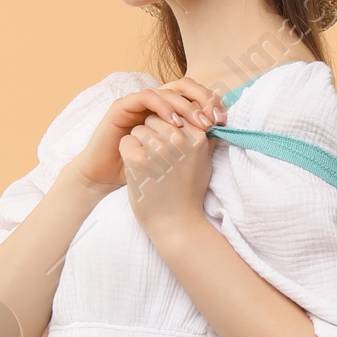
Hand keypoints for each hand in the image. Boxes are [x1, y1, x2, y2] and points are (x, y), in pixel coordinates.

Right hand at [70, 79, 224, 192]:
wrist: (106, 179)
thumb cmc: (141, 172)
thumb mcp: (173, 157)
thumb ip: (192, 144)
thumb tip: (221, 135)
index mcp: (168, 111)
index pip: (194, 96)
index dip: (210, 104)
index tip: (224, 121)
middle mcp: (154, 102)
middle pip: (183, 86)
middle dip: (202, 100)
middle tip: (214, 119)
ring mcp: (138, 102)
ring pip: (167, 90)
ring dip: (186, 104)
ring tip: (198, 122)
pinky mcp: (122, 106)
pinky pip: (146, 97)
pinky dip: (163, 107)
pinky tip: (175, 122)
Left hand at [121, 111, 213, 234]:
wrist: (175, 223)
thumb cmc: (188, 193)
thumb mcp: (205, 162)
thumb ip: (206, 137)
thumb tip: (210, 117)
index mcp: (197, 136)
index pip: (174, 113)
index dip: (168, 129)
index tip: (170, 150)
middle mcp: (179, 139)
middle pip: (155, 118)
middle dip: (152, 133)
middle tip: (157, 159)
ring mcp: (158, 148)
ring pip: (139, 128)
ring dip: (139, 143)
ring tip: (149, 166)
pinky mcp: (138, 158)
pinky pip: (126, 141)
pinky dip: (127, 153)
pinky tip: (137, 169)